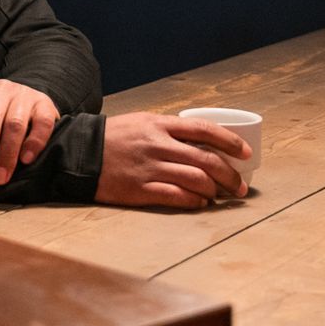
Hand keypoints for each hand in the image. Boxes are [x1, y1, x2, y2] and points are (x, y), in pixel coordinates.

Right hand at [93, 112, 249, 208]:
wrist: (79, 152)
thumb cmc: (114, 138)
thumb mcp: (142, 123)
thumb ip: (170, 131)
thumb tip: (203, 143)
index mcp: (159, 124)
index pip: (204, 130)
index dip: (230, 142)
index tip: (245, 153)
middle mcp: (157, 145)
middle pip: (206, 159)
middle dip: (229, 175)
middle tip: (240, 186)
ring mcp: (149, 168)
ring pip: (196, 180)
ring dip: (214, 191)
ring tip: (220, 196)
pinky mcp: (140, 189)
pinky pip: (176, 196)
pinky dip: (194, 201)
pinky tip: (200, 203)